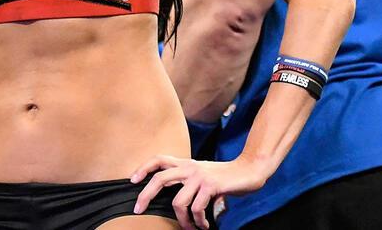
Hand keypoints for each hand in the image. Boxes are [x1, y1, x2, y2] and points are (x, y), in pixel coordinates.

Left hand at [130, 155, 267, 229]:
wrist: (249, 170)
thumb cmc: (225, 177)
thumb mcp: (203, 175)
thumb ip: (189, 182)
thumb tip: (176, 202)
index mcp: (186, 163)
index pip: (159, 159)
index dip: (144, 167)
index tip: (132, 180)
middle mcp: (190, 167)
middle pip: (159, 179)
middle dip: (145, 195)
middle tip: (138, 210)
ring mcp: (200, 176)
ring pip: (178, 202)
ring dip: (183, 220)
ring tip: (190, 228)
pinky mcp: (211, 186)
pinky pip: (197, 209)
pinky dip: (199, 221)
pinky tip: (204, 225)